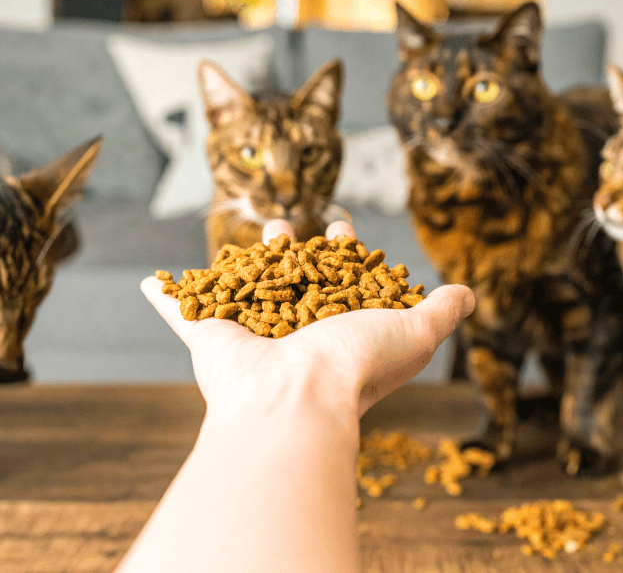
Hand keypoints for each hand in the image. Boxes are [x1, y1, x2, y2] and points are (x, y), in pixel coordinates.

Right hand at [140, 220, 474, 418]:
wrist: (295, 399)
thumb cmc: (355, 366)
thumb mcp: (413, 332)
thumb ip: (441, 312)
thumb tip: (471, 294)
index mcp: (334, 329)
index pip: (336, 279)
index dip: (343, 252)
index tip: (343, 226)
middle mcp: (289, 332)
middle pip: (288, 279)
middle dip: (290, 248)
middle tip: (287, 223)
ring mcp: (246, 334)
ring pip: (241, 286)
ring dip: (243, 261)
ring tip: (257, 227)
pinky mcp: (206, 337)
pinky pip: (178, 310)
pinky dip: (163, 297)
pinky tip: (151, 281)